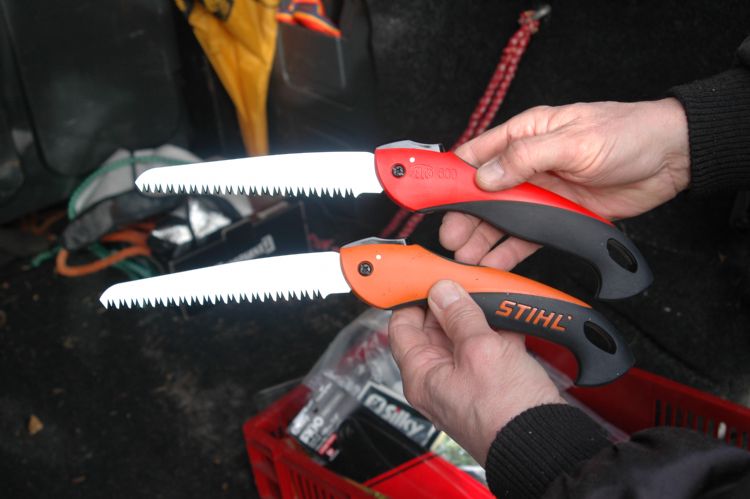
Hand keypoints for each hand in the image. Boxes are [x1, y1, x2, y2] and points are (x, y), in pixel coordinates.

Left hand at [388, 280, 563, 464]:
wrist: (547, 445)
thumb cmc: (506, 415)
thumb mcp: (481, 351)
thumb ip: (460, 315)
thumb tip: (443, 292)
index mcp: (422, 376)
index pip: (402, 327)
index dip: (412, 299)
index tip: (426, 278)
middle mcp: (439, 380)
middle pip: (435, 327)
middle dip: (451, 302)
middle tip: (465, 281)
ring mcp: (466, 380)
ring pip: (465, 334)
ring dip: (478, 313)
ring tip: (490, 295)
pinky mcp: (492, 382)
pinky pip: (488, 347)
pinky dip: (498, 329)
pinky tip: (511, 315)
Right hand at [441, 98, 690, 268]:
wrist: (670, 158)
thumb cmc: (627, 134)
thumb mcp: (574, 140)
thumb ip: (525, 158)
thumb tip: (486, 176)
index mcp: (525, 133)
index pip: (476, 154)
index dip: (450, 174)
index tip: (427, 192)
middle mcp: (528, 164)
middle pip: (483, 193)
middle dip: (463, 215)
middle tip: (449, 236)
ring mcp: (541, 191)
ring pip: (502, 218)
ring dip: (482, 237)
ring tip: (465, 256)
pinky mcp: (557, 215)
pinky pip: (526, 235)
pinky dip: (509, 250)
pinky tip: (493, 263)